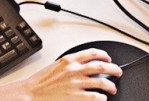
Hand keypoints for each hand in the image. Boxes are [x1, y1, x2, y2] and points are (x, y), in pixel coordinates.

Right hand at [0, 48, 122, 100]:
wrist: (30, 94)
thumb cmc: (39, 83)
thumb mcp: (54, 67)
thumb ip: (67, 65)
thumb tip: (78, 65)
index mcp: (68, 60)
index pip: (91, 53)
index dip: (103, 55)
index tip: (108, 58)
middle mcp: (75, 70)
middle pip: (101, 66)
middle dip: (113, 68)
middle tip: (118, 72)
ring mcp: (77, 84)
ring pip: (101, 82)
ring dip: (110, 85)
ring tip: (113, 88)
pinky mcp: (77, 98)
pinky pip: (96, 97)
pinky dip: (102, 98)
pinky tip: (102, 99)